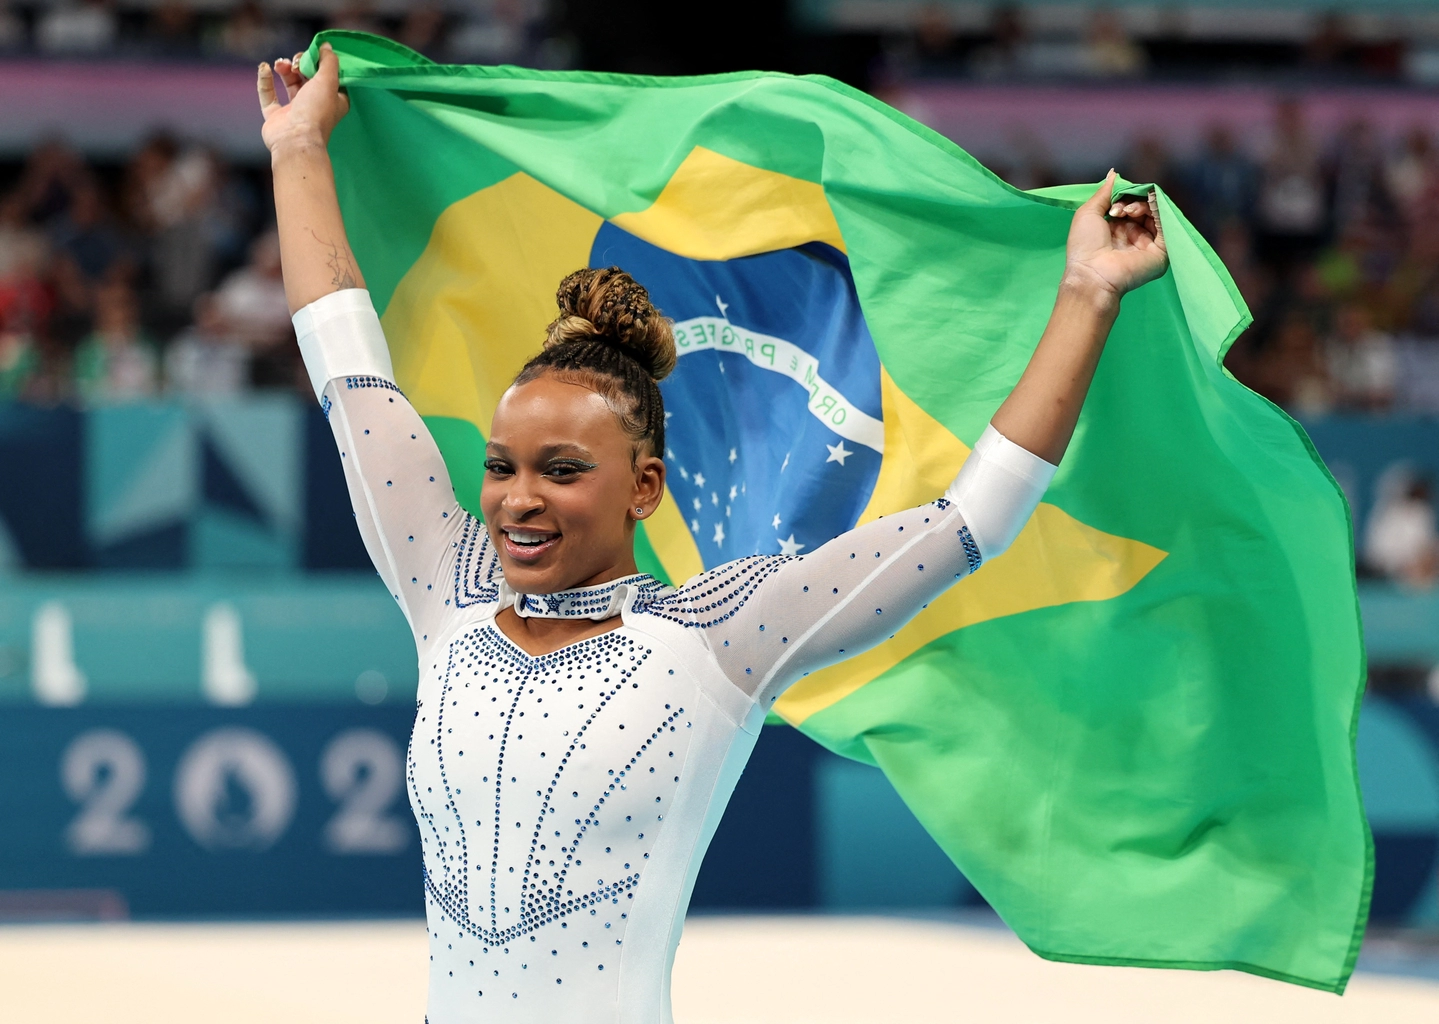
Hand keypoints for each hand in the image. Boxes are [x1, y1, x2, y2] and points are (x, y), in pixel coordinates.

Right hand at [257, 42, 349, 152]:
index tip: (314, 54)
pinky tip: (264, 67)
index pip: (328, 76)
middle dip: (300, 64)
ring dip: (284, 69)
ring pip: (289, 83)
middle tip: (297, 63)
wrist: (296, 140)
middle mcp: (315, 105)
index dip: (320, 62)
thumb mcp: (328, 81)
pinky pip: (268, 94)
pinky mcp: (275, 116)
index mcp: (332, 101)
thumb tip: (326, 46)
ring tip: (281, 65)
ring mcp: (294, 111)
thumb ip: (329, 61)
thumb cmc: (316, 112)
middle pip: (307, 76)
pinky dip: (265, 80)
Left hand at [1063, 170, 1167, 301]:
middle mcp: (1133, 236)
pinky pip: (1168, 226)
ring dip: (1143, 206)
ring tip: (1127, 212)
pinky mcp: (1161, 251)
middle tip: (1119, 210)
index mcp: (1117, 229)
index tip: (1114, 204)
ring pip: (1156, 214)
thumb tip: (1114, 173)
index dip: (1125, 198)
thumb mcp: (1089, 213)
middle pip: (1144, 208)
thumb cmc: (1085, 246)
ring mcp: (1148, 244)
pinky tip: (1150, 205)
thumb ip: (1104, 192)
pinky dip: (1161, 211)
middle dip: (1132, 202)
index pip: (1130, 204)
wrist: (1092, 274)